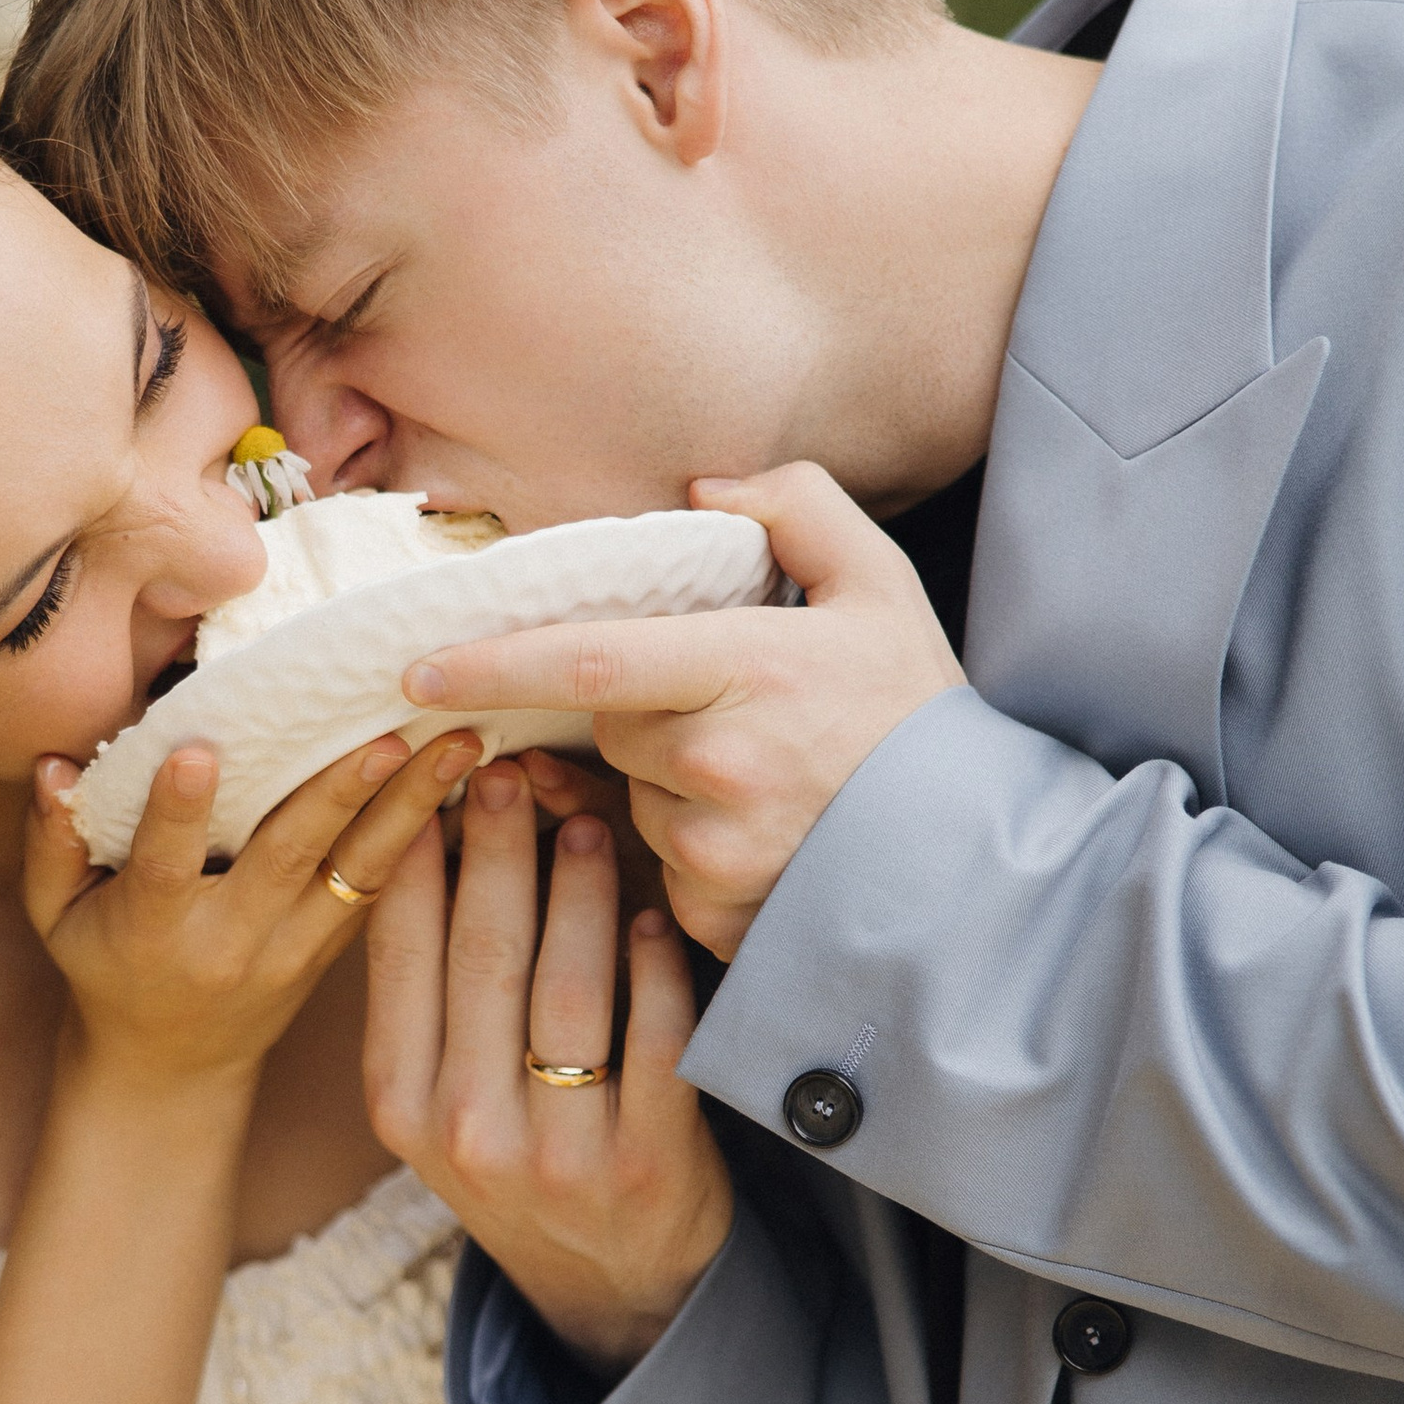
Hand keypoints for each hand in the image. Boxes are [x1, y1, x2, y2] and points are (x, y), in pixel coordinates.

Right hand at [25, 727, 482, 1095]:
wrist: (171, 1067)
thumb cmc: (106, 966)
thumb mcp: (56, 915)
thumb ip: (50, 841)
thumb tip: (54, 765)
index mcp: (155, 929)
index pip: (165, 866)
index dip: (178, 812)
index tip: (200, 751)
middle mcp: (233, 939)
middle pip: (289, 858)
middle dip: (341, 792)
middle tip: (391, 731)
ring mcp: (294, 950)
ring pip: (358, 872)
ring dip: (414, 806)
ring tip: (463, 744)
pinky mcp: (335, 951)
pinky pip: (384, 889)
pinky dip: (427, 834)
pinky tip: (470, 781)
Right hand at [365, 756, 734, 1376]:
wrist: (609, 1286)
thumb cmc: (519, 1156)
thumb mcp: (442, 1097)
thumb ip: (436, 992)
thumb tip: (433, 834)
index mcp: (399, 1103)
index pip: (399, 952)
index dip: (419, 853)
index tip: (437, 775)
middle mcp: (465, 1130)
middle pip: (483, 955)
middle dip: (500, 847)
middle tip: (514, 769)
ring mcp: (557, 1152)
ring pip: (567, 987)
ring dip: (580, 890)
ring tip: (587, 823)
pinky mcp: (646, 1161)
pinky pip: (652, 1039)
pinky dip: (655, 967)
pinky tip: (652, 917)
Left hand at [400, 461, 964, 956]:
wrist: (987, 857)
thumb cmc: (925, 716)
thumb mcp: (881, 586)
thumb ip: (797, 508)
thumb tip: (704, 487)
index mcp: (748, 670)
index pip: (587, 662)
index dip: (492, 664)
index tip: (417, 667)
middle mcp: (720, 765)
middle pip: (610, 727)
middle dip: (640, 715)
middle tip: (724, 711)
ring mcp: (716, 850)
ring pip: (634, 803)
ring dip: (669, 788)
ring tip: (766, 783)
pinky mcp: (718, 916)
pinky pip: (665, 872)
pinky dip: (696, 854)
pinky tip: (768, 840)